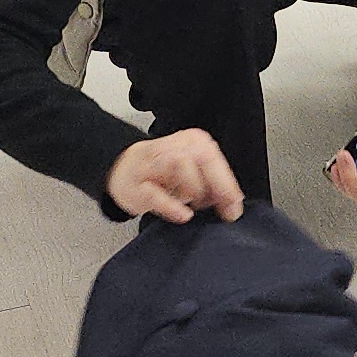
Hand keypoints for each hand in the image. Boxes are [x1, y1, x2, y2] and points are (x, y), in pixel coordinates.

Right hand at [108, 128, 245, 225]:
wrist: (121, 169)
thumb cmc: (161, 172)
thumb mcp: (192, 171)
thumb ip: (214, 183)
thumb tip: (233, 203)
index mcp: (193, 141)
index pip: (214, 158)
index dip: (227, 184)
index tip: (235, 206)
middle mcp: (174, 146)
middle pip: (202, 159)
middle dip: (216, 187)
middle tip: (220, 208)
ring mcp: (152, 163)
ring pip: (181, 168)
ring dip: (194, 192)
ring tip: (192, 205)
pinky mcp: (137, 185)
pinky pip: (157, 194)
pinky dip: (172, 206)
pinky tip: (183, 215)